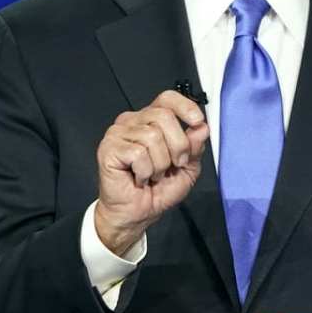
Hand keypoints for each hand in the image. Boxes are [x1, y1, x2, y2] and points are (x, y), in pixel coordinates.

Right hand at [94, 90, 209, 255]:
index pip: (167, 98)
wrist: (136, 214)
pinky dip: (145, 171)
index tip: (198, 122)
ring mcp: (118, 133)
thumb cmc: (157, 190)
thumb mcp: (186, 168)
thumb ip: (194, 147)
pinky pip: (138, 153)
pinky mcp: (109, 148)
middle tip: (173, 165)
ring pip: (152, 136)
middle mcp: (132, 121)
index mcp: (150, 120)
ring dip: (160, 164)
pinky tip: (139, 178)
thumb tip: (202, 128)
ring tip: (152, 175)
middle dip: (177, 145)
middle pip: (164, 116)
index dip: (185, 107)